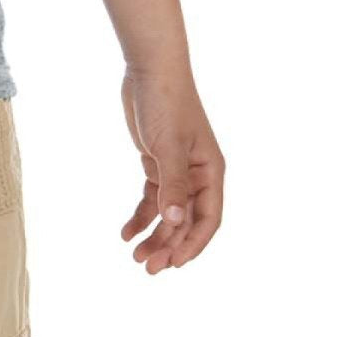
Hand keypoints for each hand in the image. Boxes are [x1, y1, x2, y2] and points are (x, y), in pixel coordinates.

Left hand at [119, 64, 224, 272]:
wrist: (150, 69)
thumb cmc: (166, 102)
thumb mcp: (169, 145)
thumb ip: (173, 185)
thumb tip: (176, 223)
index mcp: (211, 172)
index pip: (208, 220)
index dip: (193, 245)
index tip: (173, 263)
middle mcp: (197, 175)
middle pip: (186, 221)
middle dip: (168, 245)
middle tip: (147, 267)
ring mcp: (177, 169)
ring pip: (168, 213)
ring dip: (154, 235)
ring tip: (135, 256)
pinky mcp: (157, 162)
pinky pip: (152, 197)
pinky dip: (141, 215)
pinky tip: (126, 231)